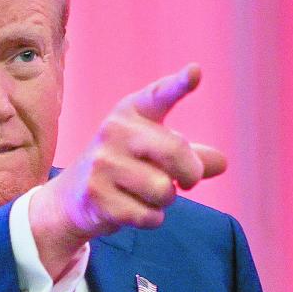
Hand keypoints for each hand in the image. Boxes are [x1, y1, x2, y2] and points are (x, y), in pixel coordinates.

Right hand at [30, 63, 226, 278]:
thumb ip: (190, 155)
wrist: (71, 198)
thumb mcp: (154, 153)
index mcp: (131, 113)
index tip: (196, 72)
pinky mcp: (98, 196)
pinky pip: (149, 215)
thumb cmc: (125, 168)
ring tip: (146, 195)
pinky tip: (132, 210)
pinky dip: (151, 219)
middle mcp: (114, 131)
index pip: (158, 95)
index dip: (179, 84)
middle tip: (187, 182)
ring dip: (165, 200)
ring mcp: (102, 164)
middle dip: (191, 174)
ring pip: (163, 190)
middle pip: (175, 152)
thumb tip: (221, 163)